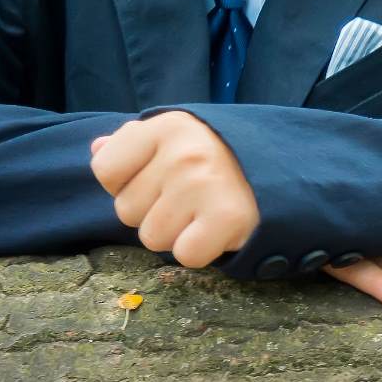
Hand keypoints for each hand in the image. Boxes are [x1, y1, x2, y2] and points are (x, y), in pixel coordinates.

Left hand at [90, 111, 257, 268]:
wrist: (285, 168)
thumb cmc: (220, 155)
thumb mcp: (178, 136)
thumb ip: (134, 142)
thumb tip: (96, 150)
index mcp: (167, 126)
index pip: (105, 170)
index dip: (126, 182)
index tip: (158, 177)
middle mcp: (183, 153)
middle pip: (126, 210)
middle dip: (153, 211)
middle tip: (190, 197)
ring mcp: (204, 185)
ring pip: (152, 237)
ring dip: (175, 233)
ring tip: (203, 212)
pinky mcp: (227, 218)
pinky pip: (184, 255)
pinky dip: (200, 250)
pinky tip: (216, 229)